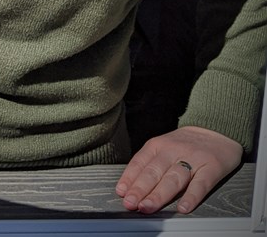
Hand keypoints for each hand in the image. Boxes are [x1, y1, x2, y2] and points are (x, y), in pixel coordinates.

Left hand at [116, 126, 241, 214]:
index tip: (121, 193)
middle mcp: (173, 150)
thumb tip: (130, 187)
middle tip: (130, 203)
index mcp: (158, 145)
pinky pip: (201, 184)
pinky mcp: (212, 167)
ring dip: (159, 194)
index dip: (130, 178)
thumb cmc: (186, 144)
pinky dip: (191, 197)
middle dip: (140, 189)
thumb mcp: (164, 147)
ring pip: (173, 178)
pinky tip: (183, 208)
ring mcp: (193, 158)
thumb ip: (150, 164)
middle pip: (154, 171)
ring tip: (148, 207)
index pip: (140, 162)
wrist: (216, 130)